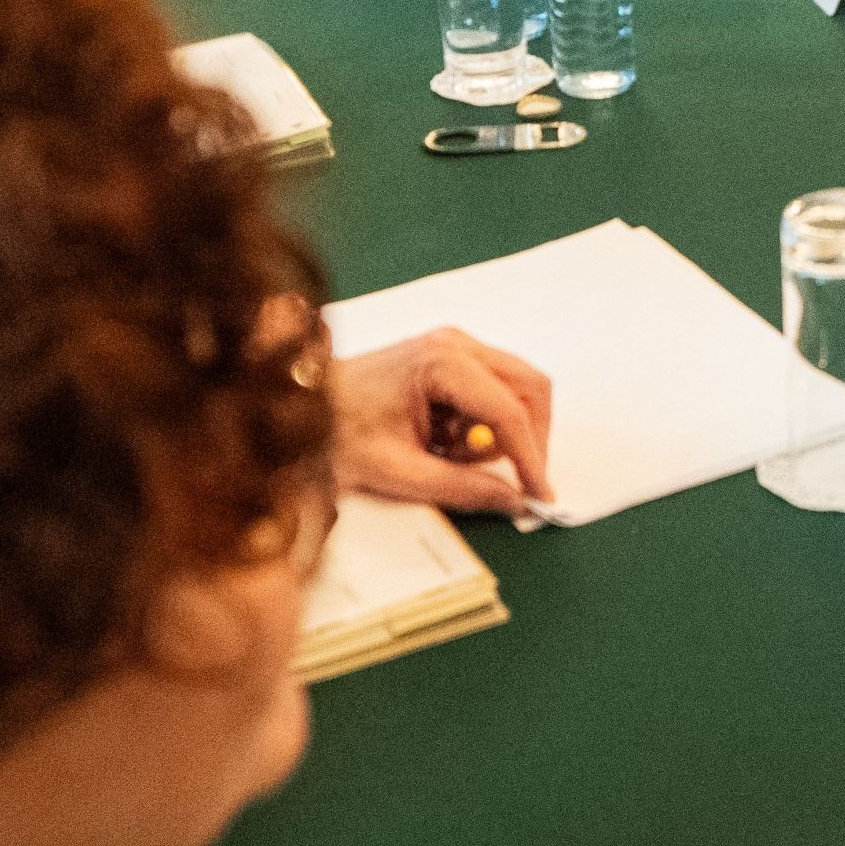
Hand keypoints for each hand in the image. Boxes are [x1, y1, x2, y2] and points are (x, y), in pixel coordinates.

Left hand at [328, 327, 553, 510]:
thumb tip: (516, 502)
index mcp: (441, 363)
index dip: (531, 457)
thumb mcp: (400, 473)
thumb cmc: (338, 433)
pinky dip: (486, 424)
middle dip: (529, 441)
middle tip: (516, 483)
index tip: (542, 495)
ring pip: (518, 389)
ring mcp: (455, 346)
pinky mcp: (452, 357)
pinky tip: (447, 441)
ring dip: (504, 432)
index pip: (510, 411)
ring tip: (454, 457)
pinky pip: (495, 390)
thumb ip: (464, 489)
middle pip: (530, 389)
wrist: (302, 407)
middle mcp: (455, 343)